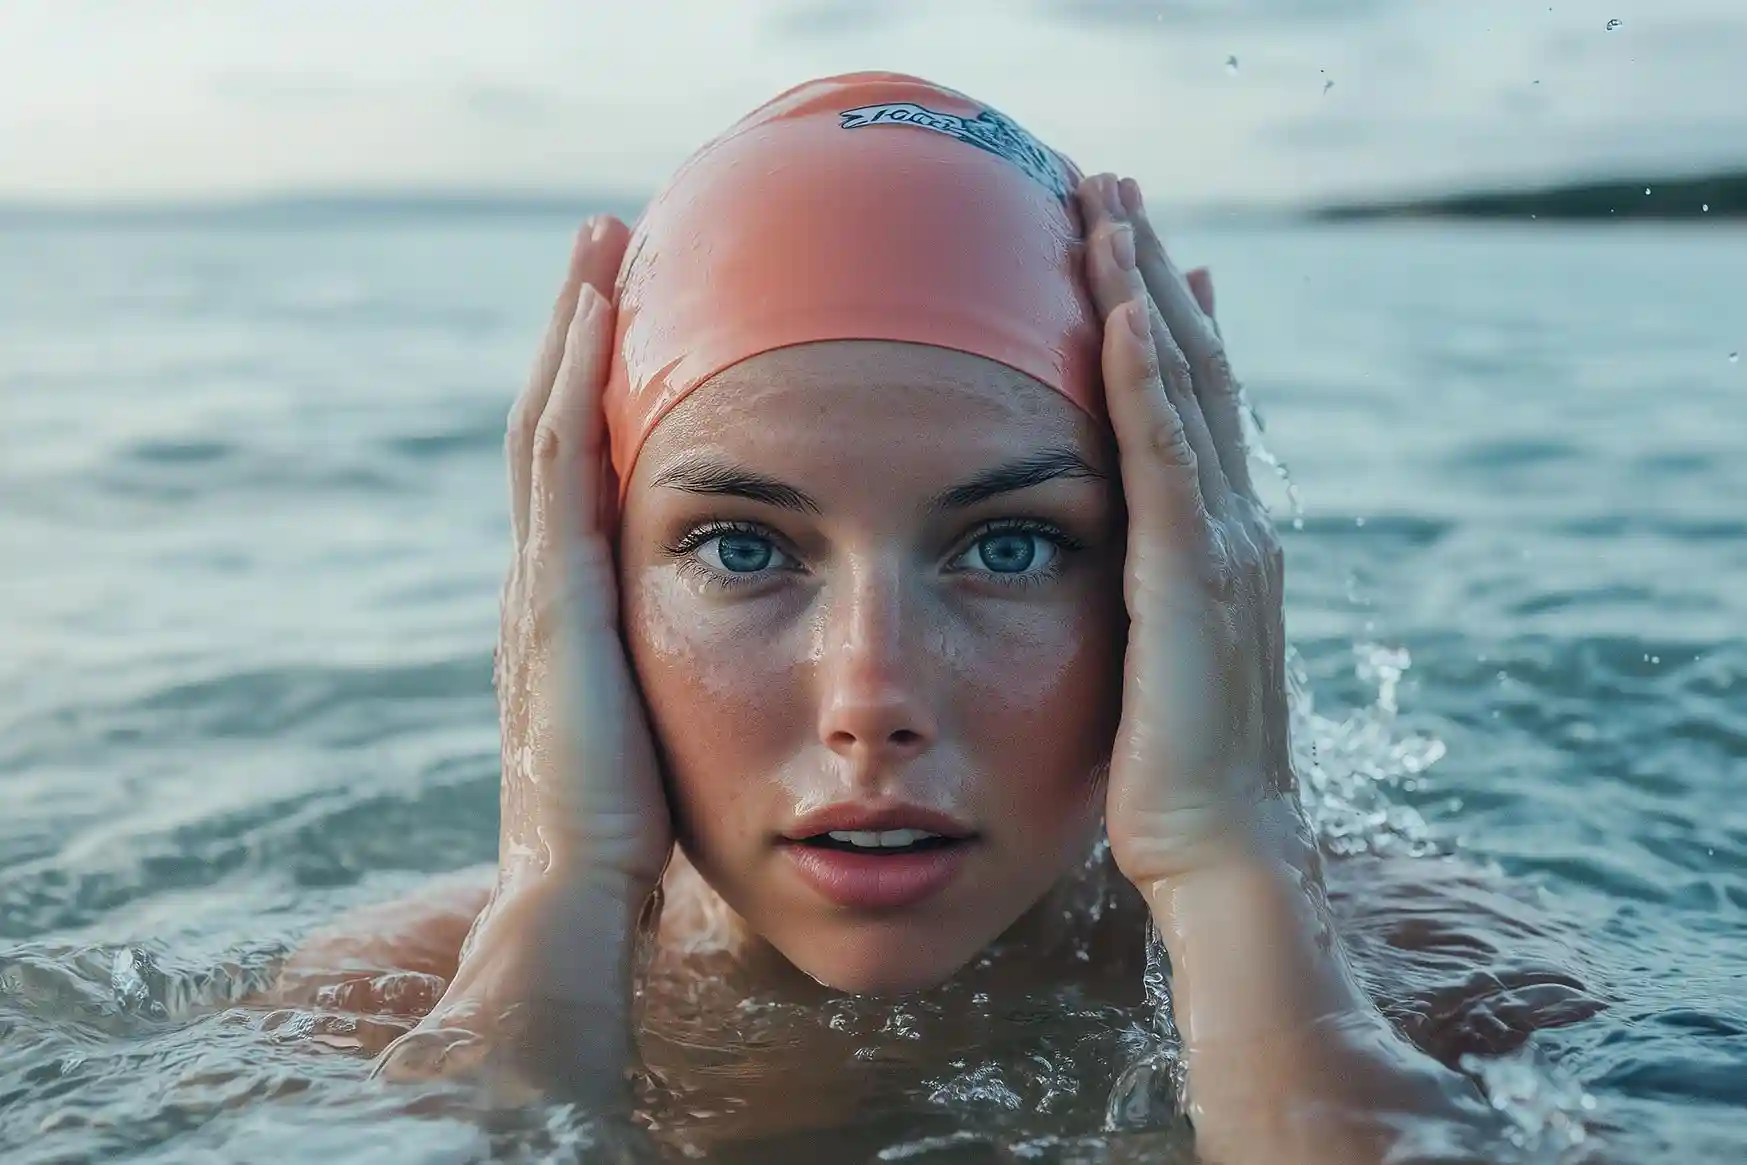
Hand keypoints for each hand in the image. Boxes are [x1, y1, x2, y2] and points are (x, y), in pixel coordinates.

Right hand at [495, 216, 672, 896]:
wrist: (577, 893)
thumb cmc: (638, 837)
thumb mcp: (664, 736)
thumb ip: (683, 683)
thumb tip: (754, 657)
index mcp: (564, 613)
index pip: (573, 476)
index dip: (593, 394)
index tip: (630, 322)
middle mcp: (538, 582)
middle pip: (550, 426)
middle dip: (577, 335)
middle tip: (606, 247)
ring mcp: (537, 581)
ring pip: (548, 420)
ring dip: (574, 328)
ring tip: (601, 244)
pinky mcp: (553, 590)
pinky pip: (559, 454)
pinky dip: (575, 376)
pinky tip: (603, 310)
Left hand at [1074, 174, 1308, 890]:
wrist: (1222, 848)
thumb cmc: (1175, 773)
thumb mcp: (1154, 661)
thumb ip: (1144, 598)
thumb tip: (1112, 567)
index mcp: (1222, 546)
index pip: (1193, 409)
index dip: (1169, 323)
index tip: (1140, 254)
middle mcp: (1237, 527)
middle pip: (1193, 369)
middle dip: (1152, 271)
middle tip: (1114, 189)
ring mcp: (1224, 546)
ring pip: (1184, 389)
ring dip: (1146, 289)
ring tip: (1110, 206)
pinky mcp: (1194, 577)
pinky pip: (1168, 457)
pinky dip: (1150, 379)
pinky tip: (1126, 311)